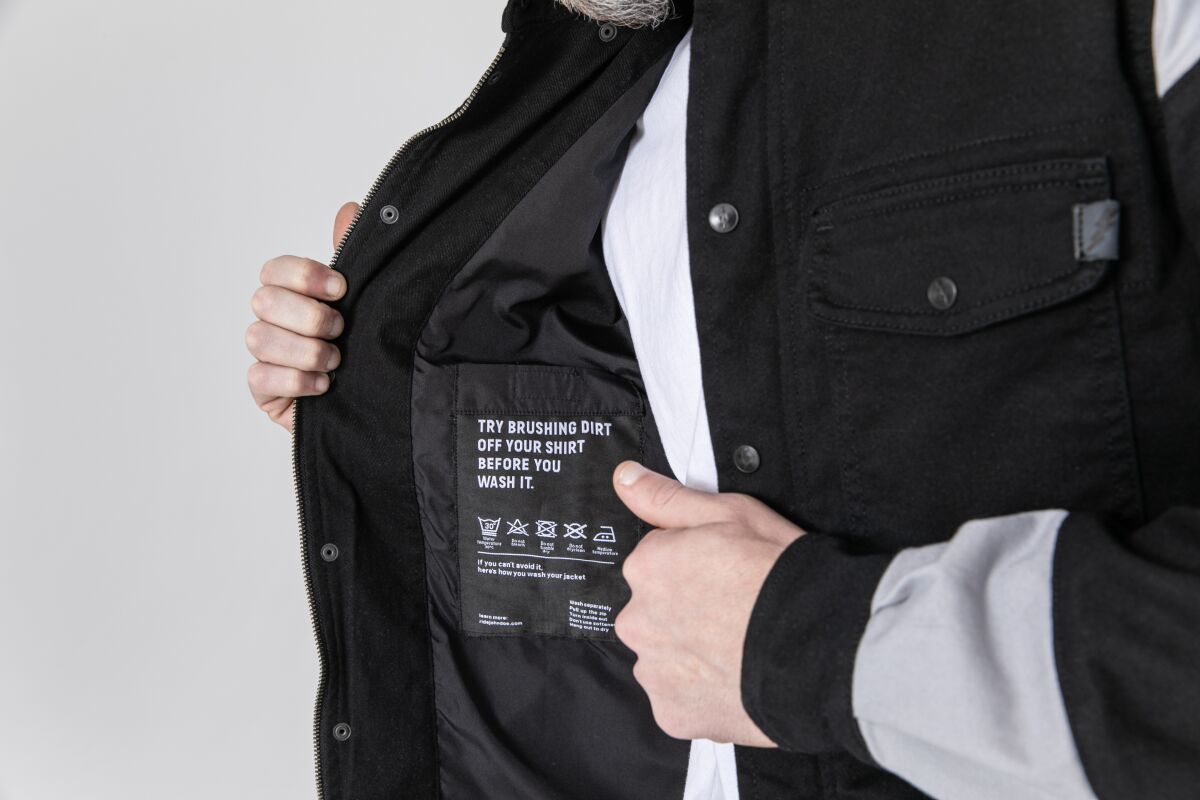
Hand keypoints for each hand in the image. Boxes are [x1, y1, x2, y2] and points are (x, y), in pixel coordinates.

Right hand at [245, 202, 359, 431]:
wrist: (374, 400)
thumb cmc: (364, 346)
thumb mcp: (367, 300)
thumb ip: (355, 256)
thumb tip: (350, 210)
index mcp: (293, 293)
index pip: (274, 270)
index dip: (304, 276)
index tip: (341, 288)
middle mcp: (272, 319)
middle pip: (264, 300)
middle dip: (309, 316)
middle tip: (340, 329)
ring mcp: (264, 354)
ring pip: (258, 337)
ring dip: (304, 349)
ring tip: (336, 361)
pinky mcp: (263, 390)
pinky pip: (259, 377)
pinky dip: (295, 381)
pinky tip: (323, 386)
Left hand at [611, 461, 802, 746]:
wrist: (819, 646)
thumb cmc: (780, 576)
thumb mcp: (730, 513)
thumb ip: (667, 498)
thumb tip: (624, 477)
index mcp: (647, 567)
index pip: (657, 563)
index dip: (696, 567)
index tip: (727, 574)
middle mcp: (637, 620)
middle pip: (655, 612)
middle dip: (686, 613)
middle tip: (735, 614)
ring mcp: (653, 671)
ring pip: (665, 657)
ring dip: (691, 655)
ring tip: (739, 649)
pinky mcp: (671, 714)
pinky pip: (679, 700)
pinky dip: (702, 693)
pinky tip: (735, 679)